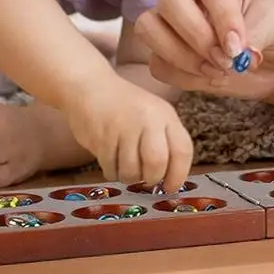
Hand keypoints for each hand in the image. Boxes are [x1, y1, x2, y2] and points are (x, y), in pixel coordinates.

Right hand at [64, 77, 193, 190]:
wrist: (90, 86)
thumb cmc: (125, 106)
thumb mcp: (153, 115)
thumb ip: (164, 140)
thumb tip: (170, 178)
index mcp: (165, 114)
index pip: (183, 150)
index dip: (178, 174)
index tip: (170, 187)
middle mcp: (148, 119)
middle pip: (157, 163)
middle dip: (151, 178)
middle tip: (144, 177)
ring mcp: (124, 127)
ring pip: (132, 171)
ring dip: (129, 177)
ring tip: (125, 165)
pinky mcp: (103, 137)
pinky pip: (111, 169)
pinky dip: (111, 171)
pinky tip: (110, 159)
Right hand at [134, 0, 273, 99]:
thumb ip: (258, 33)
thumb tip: (235, 54)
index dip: (223, 19)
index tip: (238, 50)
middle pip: (169, 3)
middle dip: (198, 39)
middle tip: (227, 62)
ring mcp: (171, 18)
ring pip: (150, 29)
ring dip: (181, 58)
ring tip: (217, 71)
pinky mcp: (166, 49)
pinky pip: (156, 63)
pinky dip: (180, 76)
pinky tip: (208, 77)